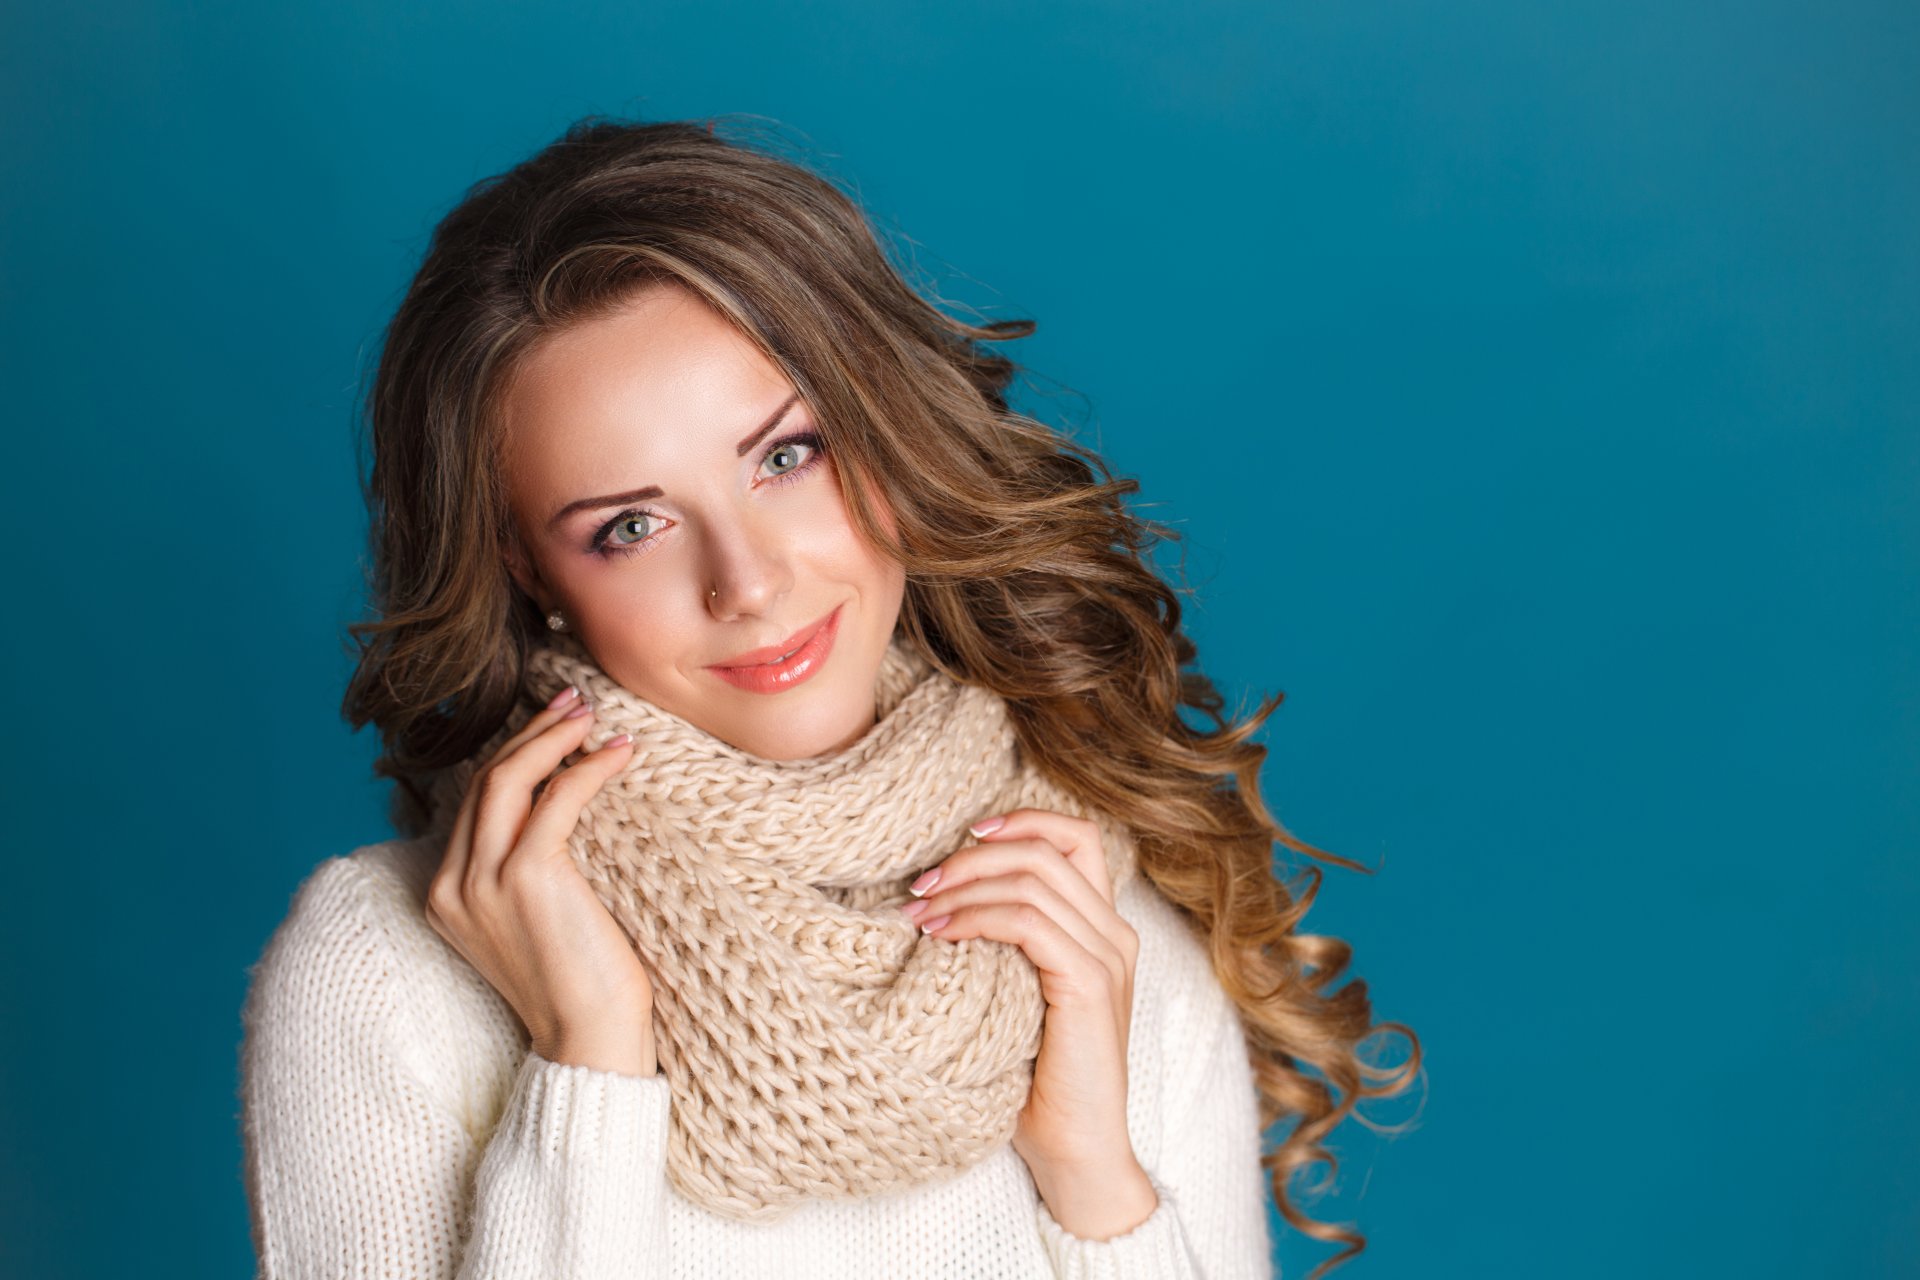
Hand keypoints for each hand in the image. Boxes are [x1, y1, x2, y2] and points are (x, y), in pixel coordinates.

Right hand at [425, 685, 655, 1075]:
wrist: (590, 1042)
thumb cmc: (581, 986)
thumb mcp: (537, 923)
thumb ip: (526, 871)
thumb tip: (559, 810)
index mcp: (446, 896)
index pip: (474, 803)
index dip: (513, 754)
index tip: (553, 724)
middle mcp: (453, 885)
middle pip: (485, 781)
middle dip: (530, 733)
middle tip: (573, 702)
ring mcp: (483, 882)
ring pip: (507, 779)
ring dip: (552, 738)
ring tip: (591, 714)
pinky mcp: (526, 877)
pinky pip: (556, 799)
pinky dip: (587, 767)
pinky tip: (619, 752)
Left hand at [900, 808, 1157, 1235]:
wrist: (1078, 1154)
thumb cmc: (1037, 1083)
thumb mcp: (1020, 995)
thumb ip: (1007, 945)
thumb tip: (937, 896)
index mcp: (1105, 930)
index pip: (1078, 836)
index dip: (1023, 821)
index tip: (965, 837)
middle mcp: (1115, 935)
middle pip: (1045, 849)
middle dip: (973, 857)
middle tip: (921, 885)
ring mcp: (1108, 958)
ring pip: (1033, 878)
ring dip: (965, 886)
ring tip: (918, 912)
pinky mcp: (1090, 986)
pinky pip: (1029, 922)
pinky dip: (978, 918)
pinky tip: (942, 935)